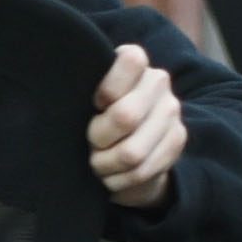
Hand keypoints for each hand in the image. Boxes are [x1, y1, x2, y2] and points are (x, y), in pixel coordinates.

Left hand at [87, 41, 184, 208]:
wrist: (124, 146)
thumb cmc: (92, 116)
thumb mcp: (84, 98)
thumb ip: (82, 91)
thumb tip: (64, 95)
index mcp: (133, 61)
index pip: (130, 62)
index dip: (106, 90)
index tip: (93, 105)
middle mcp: (158, 81)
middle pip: (125, 116)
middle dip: (98, 138)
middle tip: (89, 142)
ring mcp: (171, 110)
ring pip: (132, 152)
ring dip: (105, 164)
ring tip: (97, 162)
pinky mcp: (177, 139)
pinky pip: (142, 170)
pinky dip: (118, 180)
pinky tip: (111, 175)